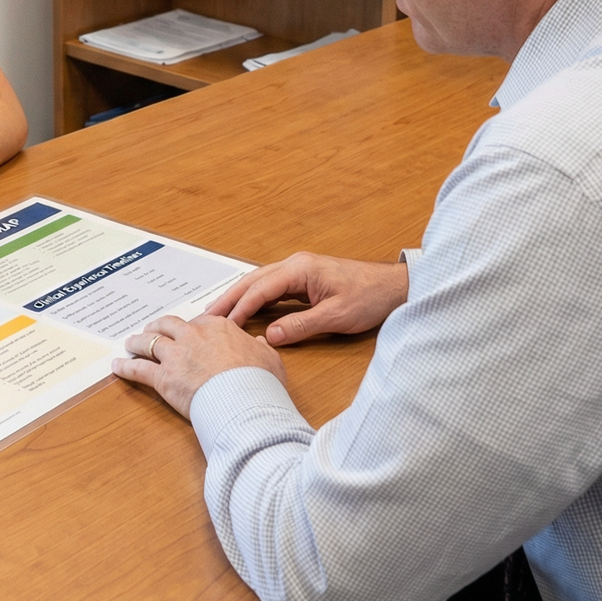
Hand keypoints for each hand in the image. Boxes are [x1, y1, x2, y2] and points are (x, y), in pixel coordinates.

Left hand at [112, 314, 285, 418]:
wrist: (245, 400)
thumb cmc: (260, 381)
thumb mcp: (269, 359)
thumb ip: (259, 348)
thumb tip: (257, 343)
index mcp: (218, 327)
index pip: (199, 322)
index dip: (190, 328)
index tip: (187, 331)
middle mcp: (193, 336)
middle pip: (169, 325)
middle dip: (158, 326)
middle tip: (152, 329)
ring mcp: (176, 356)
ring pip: (149, 342)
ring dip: (138, 342)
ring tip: (131, 342)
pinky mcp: (164, 378)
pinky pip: (139, 369)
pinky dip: (126, 367)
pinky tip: (118, 366)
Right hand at [206, 253, 407, 344]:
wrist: (393, 287)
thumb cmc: (370, 296)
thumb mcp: (336, 316)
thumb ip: (301, 325)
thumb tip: (270, 335)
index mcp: (301, 269)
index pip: (261, 289)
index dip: (241, 307)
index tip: (224, 324)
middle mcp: (296, 265)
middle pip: (253, 280)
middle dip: (229, 298)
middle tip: (207, 315)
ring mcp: (299, 270)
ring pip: (260, 282)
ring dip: (240, 296)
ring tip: (220, 312)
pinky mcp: (305, 279)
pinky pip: (272, 287)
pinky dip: (255, 297)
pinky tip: (246, 309)